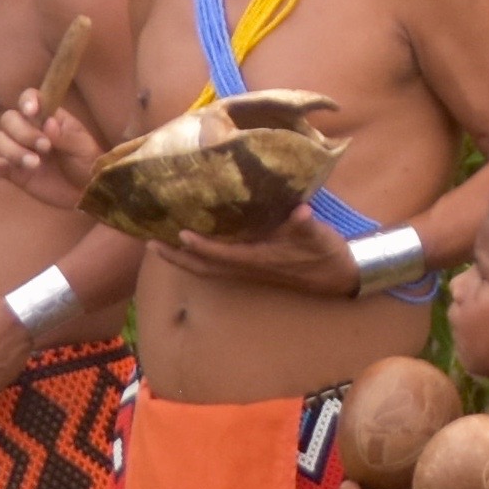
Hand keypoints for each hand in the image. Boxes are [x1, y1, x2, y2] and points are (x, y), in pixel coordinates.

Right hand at [0, 94, 99, 209]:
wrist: (87, 192)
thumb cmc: (88, 163)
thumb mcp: (84, 147)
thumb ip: (66, 135)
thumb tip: (47, 124)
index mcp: (48, 117)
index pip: (31, 99)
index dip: (27, 101)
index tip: (31, 111)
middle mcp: (30, 130)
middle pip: (9, 120)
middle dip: (23, 133)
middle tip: (45, 149)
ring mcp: (19, 150)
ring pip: (0, 140)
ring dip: (13, 151)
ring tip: (34, 165)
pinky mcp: (13, 171)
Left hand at [159, 208, 358, 297]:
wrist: (340, 277)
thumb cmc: (327, 255)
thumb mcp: (319, 236)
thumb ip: (306, 225)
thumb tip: (301, 211)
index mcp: (259, 260)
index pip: (221, 255)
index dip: (200, 246)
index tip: (179, 233)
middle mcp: (248, 270)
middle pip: (203, 268)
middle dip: (175, 257)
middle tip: (148, 244)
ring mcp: (249, 272)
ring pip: (207, 270)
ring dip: (181, 260)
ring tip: (157, 245)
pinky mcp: (252, 270)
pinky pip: (216, 267)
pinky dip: (198, 258)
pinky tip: (188, 247)